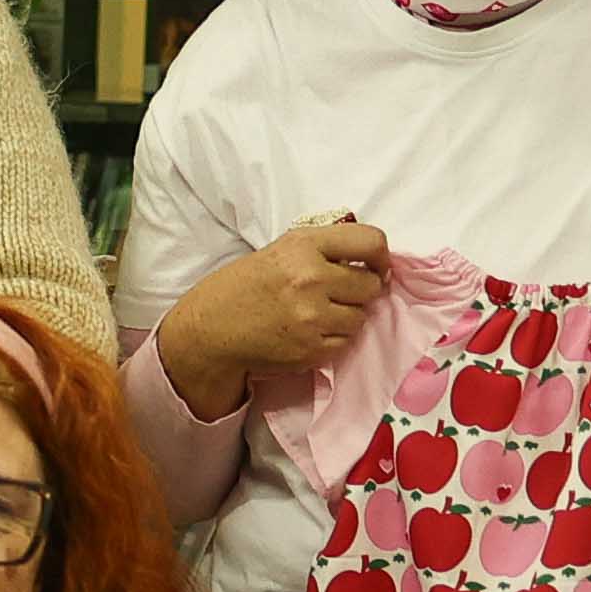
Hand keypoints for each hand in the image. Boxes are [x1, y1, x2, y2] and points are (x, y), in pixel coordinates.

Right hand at [156, 216, 389, 419]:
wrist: (209, 330)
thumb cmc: (244, 286)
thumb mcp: (279, 251)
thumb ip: (322, 249)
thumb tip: (371, 260)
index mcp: (303, 246)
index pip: (371, 242)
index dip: (381, 257)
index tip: (375, 267)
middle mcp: (310, 279)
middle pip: (371, 286)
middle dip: (360, 291)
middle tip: (339, 294)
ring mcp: (312, 317)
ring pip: (361, 318)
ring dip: (347, 317)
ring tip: (318, 314)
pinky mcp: (310, 349)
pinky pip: (345, 343)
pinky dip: (332, 339)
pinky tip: (308, 332)